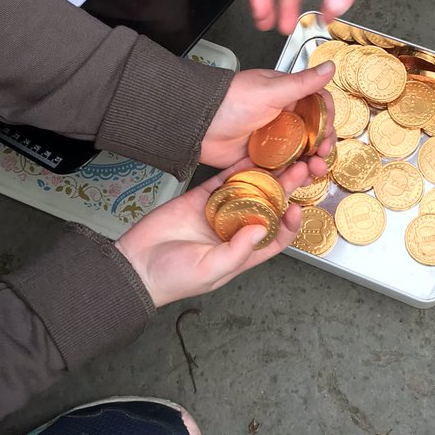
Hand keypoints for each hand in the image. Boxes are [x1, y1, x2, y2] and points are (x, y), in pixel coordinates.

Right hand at [116, 160, 308, 307]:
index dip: (289, 224)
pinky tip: (249, 156)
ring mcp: (217, 213)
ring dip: (264, 176)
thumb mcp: (210, 270)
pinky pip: (221, 181)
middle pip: (266, 208)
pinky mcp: (199, 199)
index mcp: (241, 253)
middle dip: (284, 190)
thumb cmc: (173, 278)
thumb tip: (262, 229)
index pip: (274, 238)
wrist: (136, 265)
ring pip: (247, 191)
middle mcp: (233, 231)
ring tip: (282, 158)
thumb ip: (237, 250)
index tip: (295, 208)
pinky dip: (235, 169)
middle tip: (299, 171)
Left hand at [201, 64, 335, 172]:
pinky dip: (297, 174)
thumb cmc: (231, 101)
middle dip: (323, 145)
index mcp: (288, 96)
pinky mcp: (264, 159)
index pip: (318, 106)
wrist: (199, 126)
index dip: (328, 118)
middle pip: (314, 133)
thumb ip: (302, 83)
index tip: (329, 130)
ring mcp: (275, 140)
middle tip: (323, 155)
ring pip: (303, 153)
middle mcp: (284, 118)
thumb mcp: (270, 91)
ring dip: (313, 162)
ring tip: (315, 170)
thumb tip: (329, 67)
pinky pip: (286, 168)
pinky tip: (304, 179)